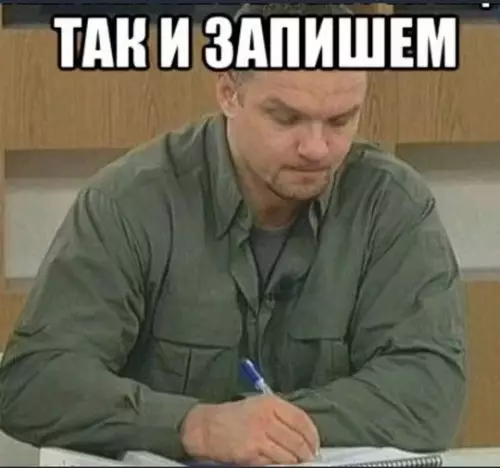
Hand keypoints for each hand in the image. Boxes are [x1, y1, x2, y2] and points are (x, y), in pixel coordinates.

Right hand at [180, 394, 319, 464]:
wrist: (207, 426)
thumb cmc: (233, 416)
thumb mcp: (258, 405)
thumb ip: (279, 415)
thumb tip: (301, 432)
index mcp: (270, 403)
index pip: (301, 419)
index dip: (312, 435)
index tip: (314, 444)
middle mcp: (266, 418)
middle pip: (297, 440)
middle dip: (306, 452)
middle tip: (308, 458)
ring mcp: (259, 436)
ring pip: (288, 455)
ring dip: (294, 462)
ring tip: (294, 462)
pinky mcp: (251, 452)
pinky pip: (273, 463)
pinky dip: (278, 465)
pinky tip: (277, 463)